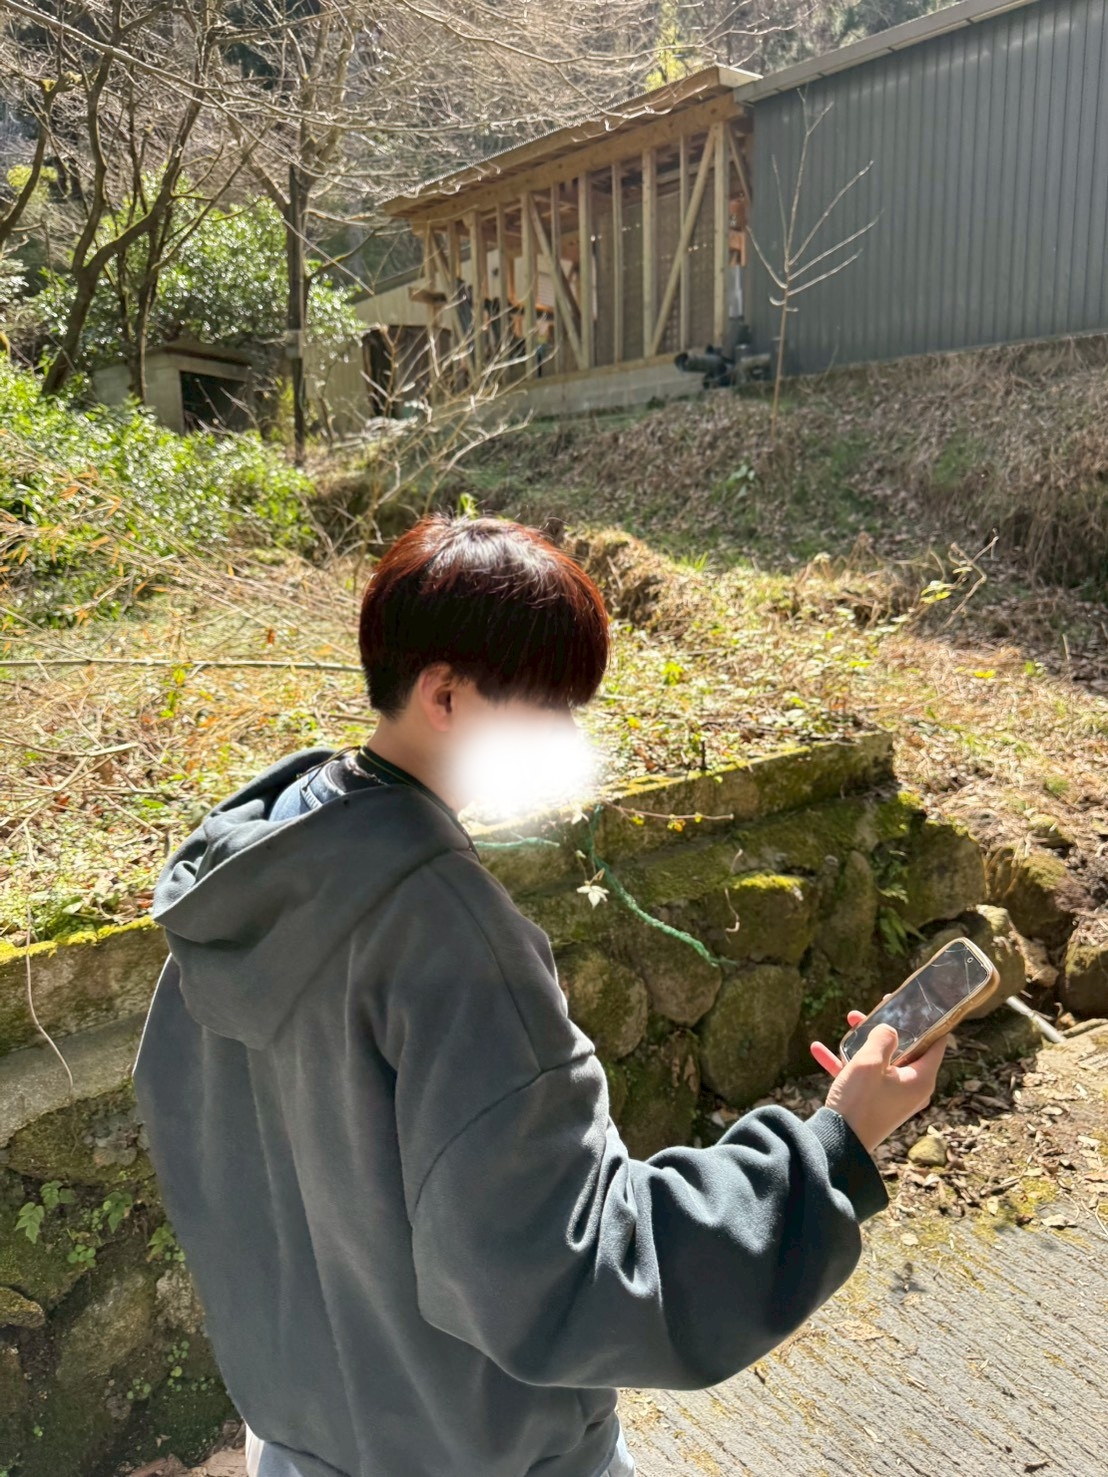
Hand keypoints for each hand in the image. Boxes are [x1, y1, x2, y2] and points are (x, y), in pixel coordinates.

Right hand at [809, 1001, 948, 1154]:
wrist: (838, 1145)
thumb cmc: (859, 1102)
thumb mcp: (870, 1062)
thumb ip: (883, 1038)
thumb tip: (890, 1030)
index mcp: (921, 1079)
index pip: (936, 1043)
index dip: (927, 1021)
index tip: (915, 1004)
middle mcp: (911, 1089)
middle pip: (905, 1049)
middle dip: (887, 1028)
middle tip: (873, 1010)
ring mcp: (892, 1097)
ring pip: (882, 1061)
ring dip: (863, 1041)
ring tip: (848, 1022)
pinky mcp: (873, 1104)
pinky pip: (862, 1078)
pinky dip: (845, 1063)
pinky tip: (819, 1050)